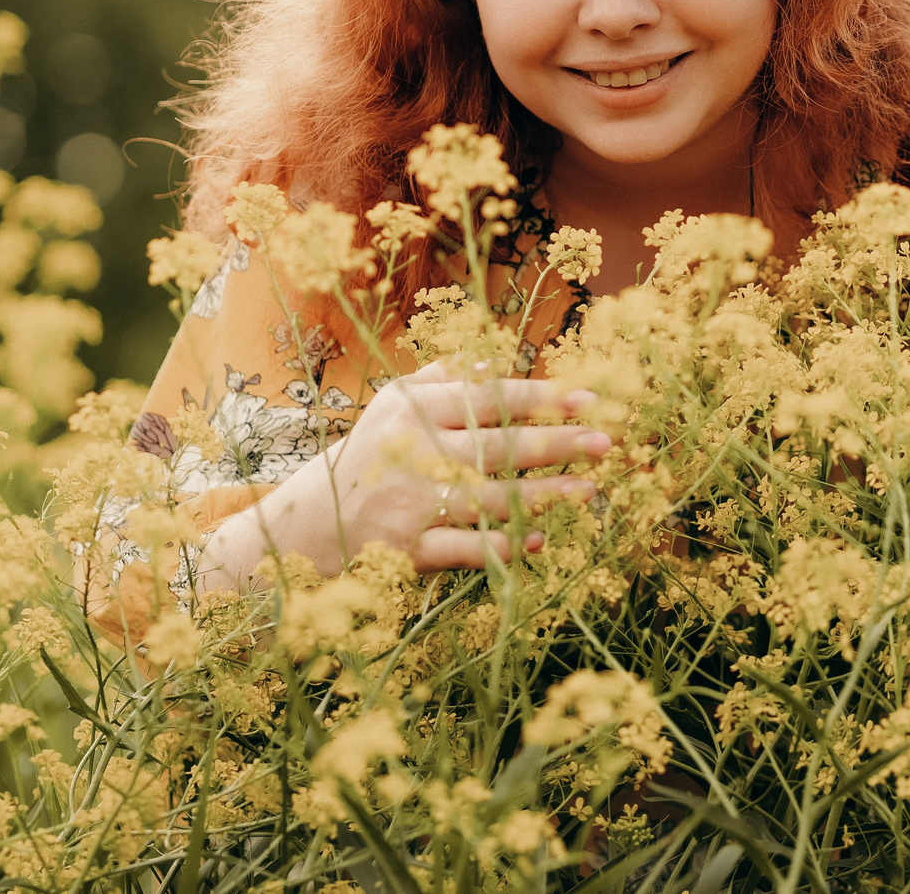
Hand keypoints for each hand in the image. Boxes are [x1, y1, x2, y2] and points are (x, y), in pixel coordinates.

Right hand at [199, 363, 613, 586]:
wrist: (303, 528)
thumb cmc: (363, 461)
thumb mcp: (390, 409)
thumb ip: (439, 382)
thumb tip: (490, 359)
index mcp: (415, 408)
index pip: (489, 397)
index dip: (542, 397)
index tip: (589, 398)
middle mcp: (416, 450)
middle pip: (500, 444)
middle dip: (558, 441)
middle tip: (606, 440)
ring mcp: (414, 502)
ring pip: (493, 497)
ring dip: (546, 496)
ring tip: (590, 491)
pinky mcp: (410, 549)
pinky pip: (467, 548)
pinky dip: (504, 545)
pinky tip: (537, 541)